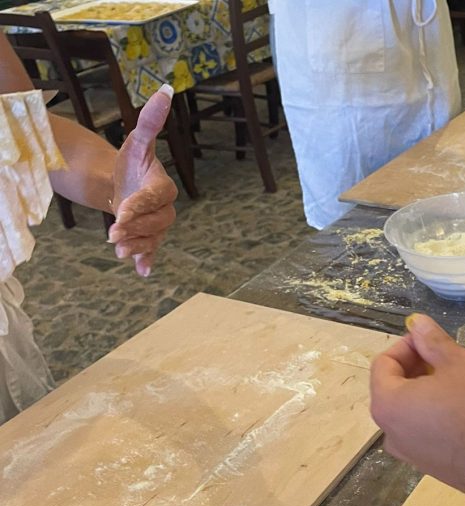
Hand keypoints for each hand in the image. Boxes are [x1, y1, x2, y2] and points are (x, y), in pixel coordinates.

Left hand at [108, 84, 177, 276]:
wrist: (121, 184)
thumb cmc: (130, 162)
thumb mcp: (137, 141)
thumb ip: (151, 120)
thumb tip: (166, 89)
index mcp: (163, 186)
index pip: (156, 198)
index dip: (140, 206)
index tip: (122, 213)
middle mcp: (165, 208)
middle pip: (157, 222)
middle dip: (136, 229)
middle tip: (113, 234)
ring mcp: (158, 226)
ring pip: (152, 239)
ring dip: (137, 246)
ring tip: (118, 251)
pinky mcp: (149, 239)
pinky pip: (152, 252)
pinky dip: (147, 261)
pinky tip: (141, 271)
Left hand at [370, 314, 464, 490]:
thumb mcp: (459, 361)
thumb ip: (432, 341)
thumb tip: (416, 323)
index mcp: (388, 404)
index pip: (384, 363)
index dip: (407, 345)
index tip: (432, 339)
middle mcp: (390, 433)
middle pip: (394, 388)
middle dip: (418, 367)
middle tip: (448, 357)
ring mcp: (410, 454)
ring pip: (410, 410)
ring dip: (428, 390)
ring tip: (460, 380)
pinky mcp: (431, 466)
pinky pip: (424, 430)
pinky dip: (436, 413)